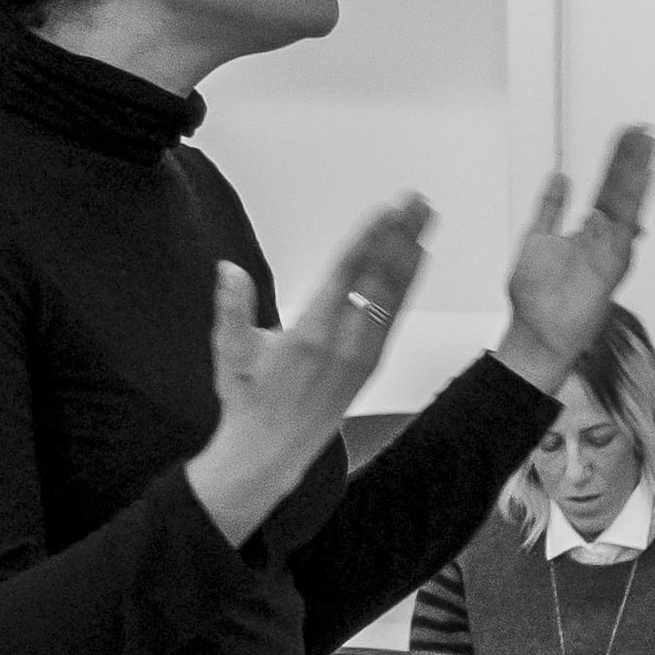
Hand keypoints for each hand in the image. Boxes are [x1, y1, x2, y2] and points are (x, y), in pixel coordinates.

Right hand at [189, 194, 435, 538]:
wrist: (270, 452)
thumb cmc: (248, 399)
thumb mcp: (229, 353)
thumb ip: (232, 310)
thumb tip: (229, 270)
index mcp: (310, 335)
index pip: (347, 275)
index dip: (371, 240)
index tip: (388, 211)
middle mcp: (343, 344)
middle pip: (379, 279)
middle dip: (401, 236)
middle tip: (418, 202)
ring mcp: (361, 355)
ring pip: (393, 296)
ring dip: (411, 255)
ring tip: (425, 220)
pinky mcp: (370, 364)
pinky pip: (394, 316)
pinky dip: (407, 284)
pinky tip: (417, 260)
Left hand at [491, 128, 654, 391]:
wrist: (536, 336)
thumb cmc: (536, 298)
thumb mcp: (538, 240)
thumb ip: (551, 209)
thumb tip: (560, 177)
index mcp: (589, 232)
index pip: (608, 188)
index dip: (619, 162)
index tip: (629, 135)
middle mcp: (605, 239)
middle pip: (622, 191)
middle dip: (633, 160)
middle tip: (645, 129)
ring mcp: (611, 252)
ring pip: (628, 205)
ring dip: (638, 174)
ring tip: (648, 144)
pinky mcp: (611, 266)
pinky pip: (625, 229)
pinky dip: (634, 204)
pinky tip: (642, 180)